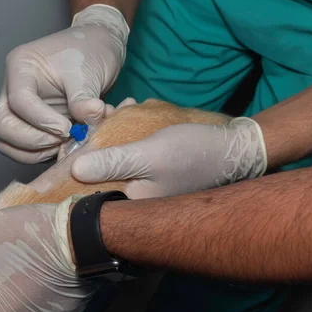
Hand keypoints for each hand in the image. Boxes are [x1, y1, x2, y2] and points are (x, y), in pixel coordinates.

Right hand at [0, 4, 129, 163]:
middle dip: (32, 140)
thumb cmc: (88, 50)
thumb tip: (88, 119)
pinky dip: (44, 153)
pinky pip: (25, 149)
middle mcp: (13, 89)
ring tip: (67, 144)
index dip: (41, 120)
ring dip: (36, 152)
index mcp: (21, 67)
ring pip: (8, 142)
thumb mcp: (88, 71)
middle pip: (2, 125)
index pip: (18, 101)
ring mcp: (19, 109)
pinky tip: (67, 145)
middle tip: (63, 139)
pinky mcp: (31, 124)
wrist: (97, 50)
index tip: (67, 128)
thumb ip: (84, 98)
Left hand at [72, 117, 267, 198]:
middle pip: (100, 169)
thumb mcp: (148, 156)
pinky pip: (132, 149)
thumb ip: (113, 162)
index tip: (76, 140)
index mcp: (131, 204)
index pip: (90, 191)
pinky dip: (131, 130)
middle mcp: (136, 199)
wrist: (236, 149)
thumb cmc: (192, 153)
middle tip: (105, 115)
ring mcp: (146, 183)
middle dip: (99, 139)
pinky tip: (137, 109)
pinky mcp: (155, 170)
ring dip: (115, 127)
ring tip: (125, 107)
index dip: (77, 166)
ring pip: (116, 154)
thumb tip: (75, 169)